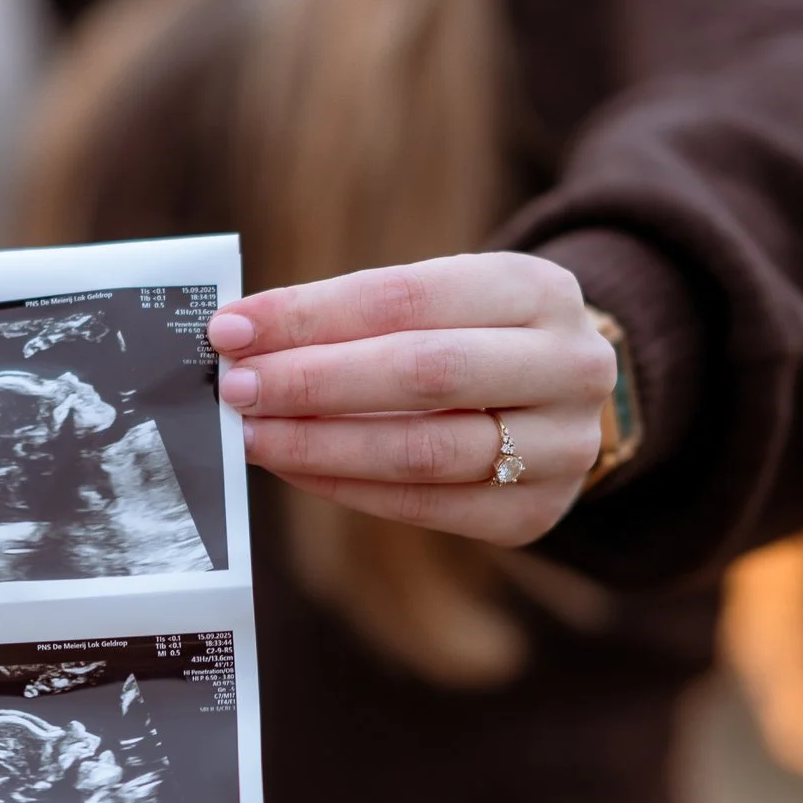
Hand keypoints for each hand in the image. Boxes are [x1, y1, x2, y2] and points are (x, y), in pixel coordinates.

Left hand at [210, 253, 616, 546]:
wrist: (566, 401)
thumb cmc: (477, 338)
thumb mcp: (443, 300)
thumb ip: (358, 316)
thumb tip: (245, 339)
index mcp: (538, 290)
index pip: (407, 297)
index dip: (312, 314)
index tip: (234, 328)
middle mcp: (568, 366)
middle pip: (424, 373)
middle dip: (314, 381)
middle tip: (238, 387)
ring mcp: (562, 446)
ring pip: (424, 450)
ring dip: (322, 444)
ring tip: (254, 435)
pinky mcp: (535, 512)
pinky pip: (425, 507)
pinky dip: (348, 487)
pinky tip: (295, 468)